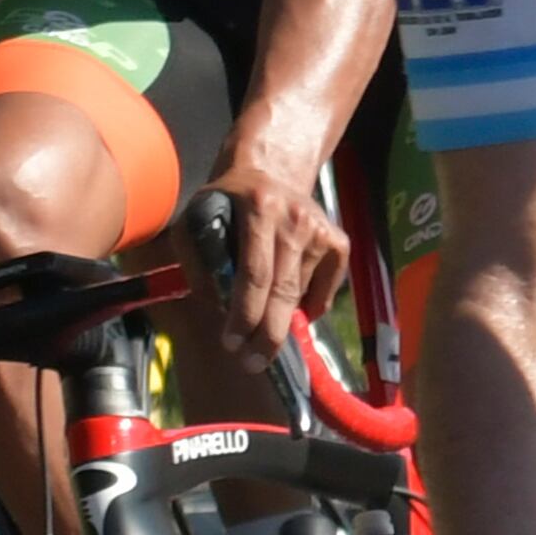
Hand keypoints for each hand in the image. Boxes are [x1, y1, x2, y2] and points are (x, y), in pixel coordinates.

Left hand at [194, 151, 340, 360]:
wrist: (269, 171)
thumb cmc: (226, 203)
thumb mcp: (197, 220)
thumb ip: (198, 261)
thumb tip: (214, 306)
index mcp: (259, 208)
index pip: (254, 273)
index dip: (244, 313)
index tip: (232, 343)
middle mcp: (296, 218)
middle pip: (284, 290)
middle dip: (266, 333)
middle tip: (251, 363)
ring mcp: (321, 230)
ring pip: (301, 293)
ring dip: (281, 318)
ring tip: (262, 332)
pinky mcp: (339, 241)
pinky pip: (326, 290)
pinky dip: (310, 306)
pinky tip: (292, 306)